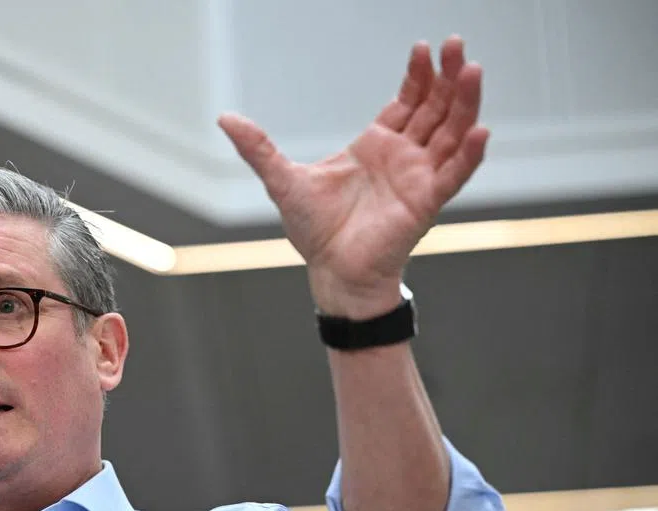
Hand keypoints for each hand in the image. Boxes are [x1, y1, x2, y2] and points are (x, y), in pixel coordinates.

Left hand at [219, 36, 487, 317]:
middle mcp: (403, 157)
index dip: (418, 75)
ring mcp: (418, 178)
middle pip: (436, 108)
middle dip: (447, 76)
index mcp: (376, 146)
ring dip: (465, 103)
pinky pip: (455, 174)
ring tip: (473, 71)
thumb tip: (224, 118)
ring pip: (452, 132)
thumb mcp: (282, 180)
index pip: (407, 101)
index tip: (423, 48)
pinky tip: (478, 129)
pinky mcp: (426, 202)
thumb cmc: (314, 232)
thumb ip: (258, 147)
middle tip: (457, 44)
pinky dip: (469, 153)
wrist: (331, 273)